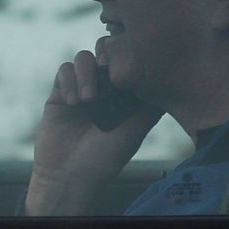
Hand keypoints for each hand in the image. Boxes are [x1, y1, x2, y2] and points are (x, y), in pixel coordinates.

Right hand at [23, 39, 161, 215]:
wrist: (69, 176)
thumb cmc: (104, 158)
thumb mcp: (135, 132)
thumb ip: (150, 108)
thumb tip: (169, 82)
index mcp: (123, 95)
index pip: (126, 63)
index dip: (127, 56)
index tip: (128, 68)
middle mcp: (102, 88)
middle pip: (104, 52)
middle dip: (106, 56)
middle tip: (107, 70)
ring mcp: (80, 89)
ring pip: (83, 58)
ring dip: (86, 73)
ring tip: (88, 100)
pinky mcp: (59, 94)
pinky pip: (63, 72)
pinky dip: (69, 81)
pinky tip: (73, 102)